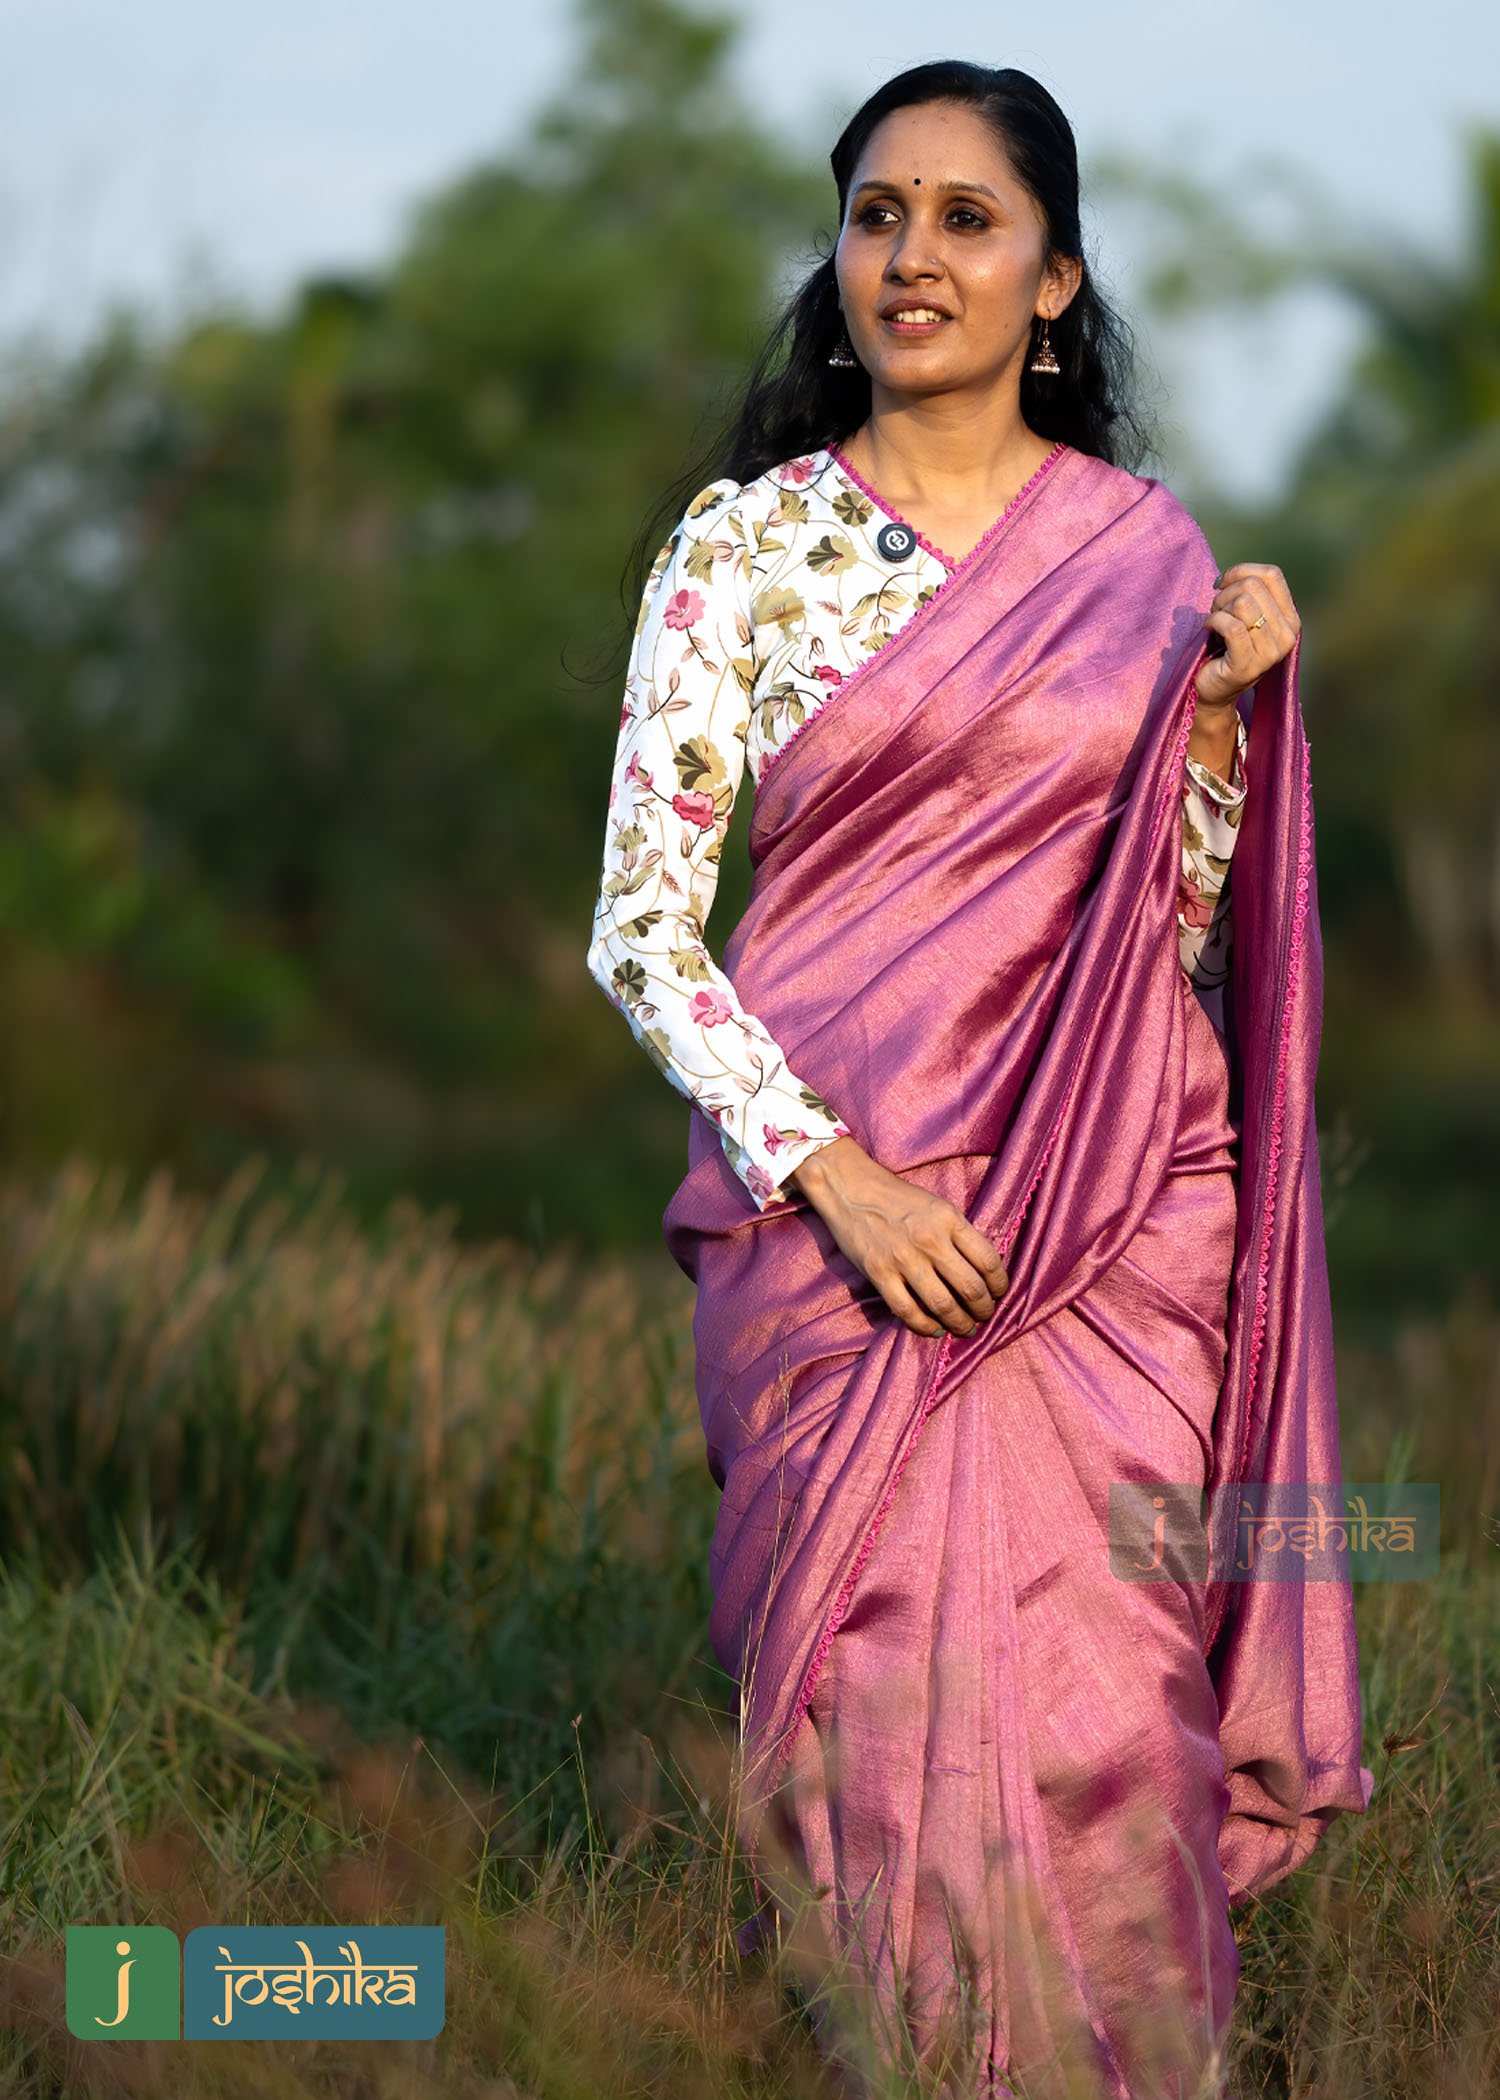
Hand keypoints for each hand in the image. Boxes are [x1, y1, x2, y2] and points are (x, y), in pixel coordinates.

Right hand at [788, 1137, 1008, 1338]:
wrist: (850, 1188)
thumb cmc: (897, 1197)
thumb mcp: (937, 1206)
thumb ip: (958, 1234)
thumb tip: (980, 1271)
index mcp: (949, 1219)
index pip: (989, 1261)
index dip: (1000, 1285)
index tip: (999, 1294)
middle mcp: (930, 1240)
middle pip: (971, 1288)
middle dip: (983, 1310)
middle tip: (984, 1316)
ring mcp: (904, 1258)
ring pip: (943, 1305)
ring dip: (960, 1324)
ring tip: (965, 1328)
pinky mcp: (879, 1273)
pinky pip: (908, 1311)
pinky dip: (925, 1327)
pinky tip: (935, 1329)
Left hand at [1197, 561, 1301, 708]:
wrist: (1213, 690)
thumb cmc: (1225, 648)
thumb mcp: (1244, 615)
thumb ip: (1249, 592)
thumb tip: (1233, 575)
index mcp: (1290, 619)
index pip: (1272, 575)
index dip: (1241, 571)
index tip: (1222, 584)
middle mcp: (1287, 635)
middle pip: (1253, 586)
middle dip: (1226, 593)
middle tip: (1217, 611)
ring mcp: (1271, 652)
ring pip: (1243, 604)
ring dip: (1219, 608)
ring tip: (1214, 623)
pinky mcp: (1249, 664)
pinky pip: (1232, 626)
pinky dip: (1214, 622)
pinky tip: (1209, 630)